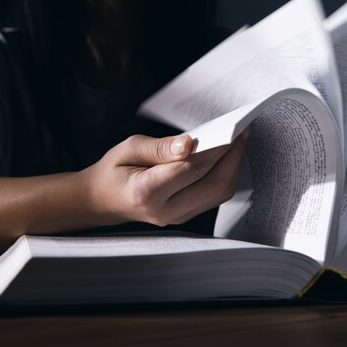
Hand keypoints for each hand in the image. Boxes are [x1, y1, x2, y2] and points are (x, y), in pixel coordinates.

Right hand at [82, 131, 247, 226]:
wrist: (103, 200)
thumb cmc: (115, 170)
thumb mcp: (129, 148)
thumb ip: (160, 148)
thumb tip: (189, 144)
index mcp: (146, 192)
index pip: (189, 170)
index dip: (215, 150)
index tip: (231, 129)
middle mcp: (165, 210)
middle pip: (212, 185)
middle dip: (232, 157)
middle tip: (242, 131)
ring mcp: (178, 217)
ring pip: (218, 193)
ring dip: (233, 165)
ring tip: (239, 139)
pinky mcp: (187, 215)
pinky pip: (214, 196)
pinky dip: (225, 173)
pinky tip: (228, 155)